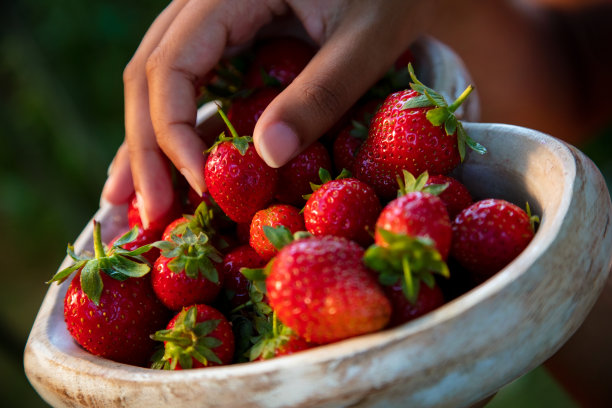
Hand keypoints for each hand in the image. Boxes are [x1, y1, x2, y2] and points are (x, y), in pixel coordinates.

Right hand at [101, 0, 434, 227]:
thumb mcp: (367, 41)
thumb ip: (321, 93)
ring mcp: (214, 19)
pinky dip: (177, 129)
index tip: (202, 187)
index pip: (172, 65)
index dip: (174, 132)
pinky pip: (191, 83)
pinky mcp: (230, 38)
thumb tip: (265, 156)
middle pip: (151, 76)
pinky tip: (167, 165)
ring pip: (160, 82)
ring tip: (136, 203)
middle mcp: (207, 1)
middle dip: (148, 149)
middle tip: (153, 214)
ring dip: (149, 144)